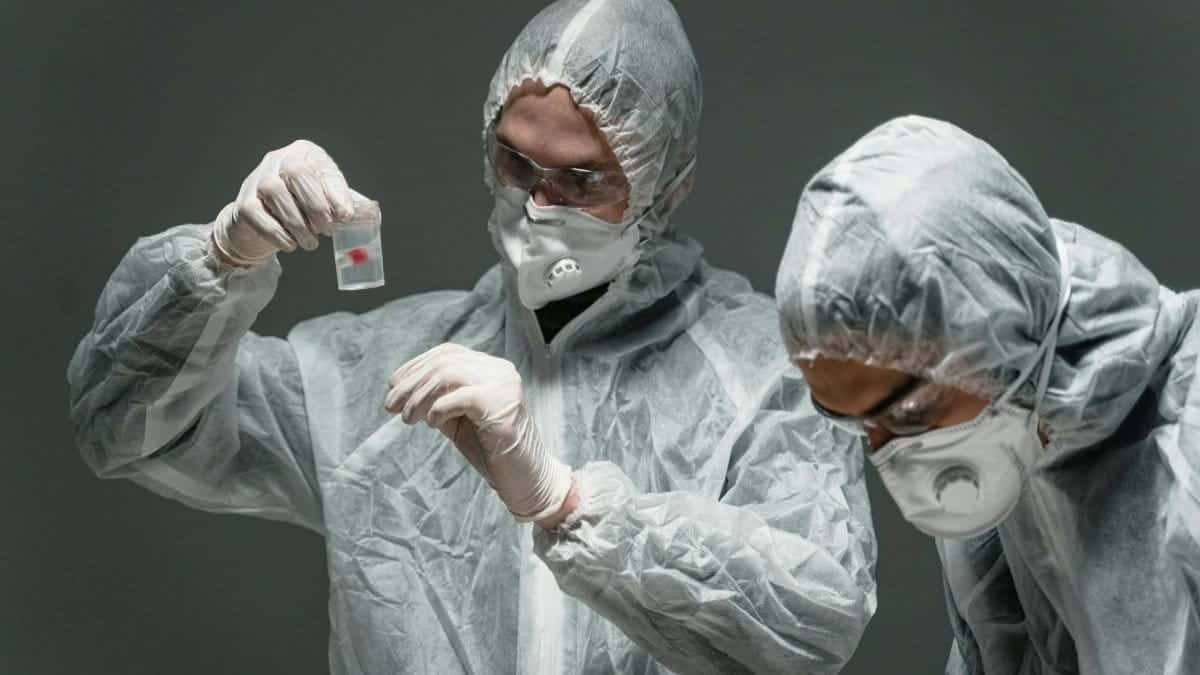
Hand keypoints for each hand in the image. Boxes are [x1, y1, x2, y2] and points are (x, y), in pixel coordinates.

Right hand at [209, 139, 374, 266]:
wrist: (263, 220)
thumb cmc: (302, 206)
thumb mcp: (329, 201)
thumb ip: (349, 205)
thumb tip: (371, 213)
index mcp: (306, 154)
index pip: (322, 168)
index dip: (336, 193)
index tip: (347, 216)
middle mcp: (279, 160)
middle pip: (297, 173)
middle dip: (316, 205)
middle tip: (328, 230)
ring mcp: (258, 179)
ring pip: (275, 192)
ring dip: (298, 223)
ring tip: (311, 243)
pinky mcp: (244, 202)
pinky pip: (258, 214)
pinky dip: (277, 233)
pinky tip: (291, 244)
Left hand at [384, 343, 573, 522]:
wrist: (526, 479)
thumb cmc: (491, 450)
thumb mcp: (457, 419)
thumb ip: (436, 399)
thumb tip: (399, 386)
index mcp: (491, 368)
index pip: (448, 353)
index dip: (416, 365)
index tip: (393, 385)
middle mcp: (500, 370)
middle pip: (444, 362)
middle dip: (411, 383)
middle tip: (390, 406)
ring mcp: (504, 385)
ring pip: (448, 374)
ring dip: (419, 396)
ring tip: (407, 418)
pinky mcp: (502, 405)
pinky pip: (458, 397)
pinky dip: (438, 409)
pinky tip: (432, 424)